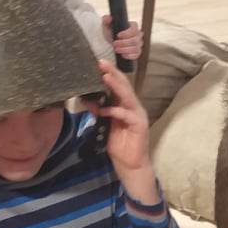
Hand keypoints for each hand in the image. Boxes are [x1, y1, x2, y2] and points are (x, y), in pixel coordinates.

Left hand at [84, 60, 151, 182]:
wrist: (131, 165)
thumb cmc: (119, 145)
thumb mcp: (105, 126)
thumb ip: (99, 112)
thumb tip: (88, 101)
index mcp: (126, 105)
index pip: (118, 85)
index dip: (110, 73)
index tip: (98, 62)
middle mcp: (133, 107)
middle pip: (124, 86)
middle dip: (112, 73)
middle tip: (101, 62)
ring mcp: (138, 115)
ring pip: (127, 96)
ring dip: (115, 86)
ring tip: (105, 76)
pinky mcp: (139, 125)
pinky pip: (126, 115)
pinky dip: (115, 111)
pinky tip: (104, 109)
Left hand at [103, 14, 142, 61]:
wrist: (110, 42)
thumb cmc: (110, 32)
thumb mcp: (106, 25)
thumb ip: (106, 20)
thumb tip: (109, 18)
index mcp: (133, 26)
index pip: (134, 29)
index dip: (126, 33)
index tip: (118, 35)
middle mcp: (138, 35)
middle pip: (135, 40)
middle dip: (123, 43)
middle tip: (114, 44)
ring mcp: (138, 44)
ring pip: (136, 48)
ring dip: (125, 50)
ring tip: (116, 49)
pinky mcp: (137, 52)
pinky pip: (136, 55)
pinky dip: (129, 55)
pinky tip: (122, 54)